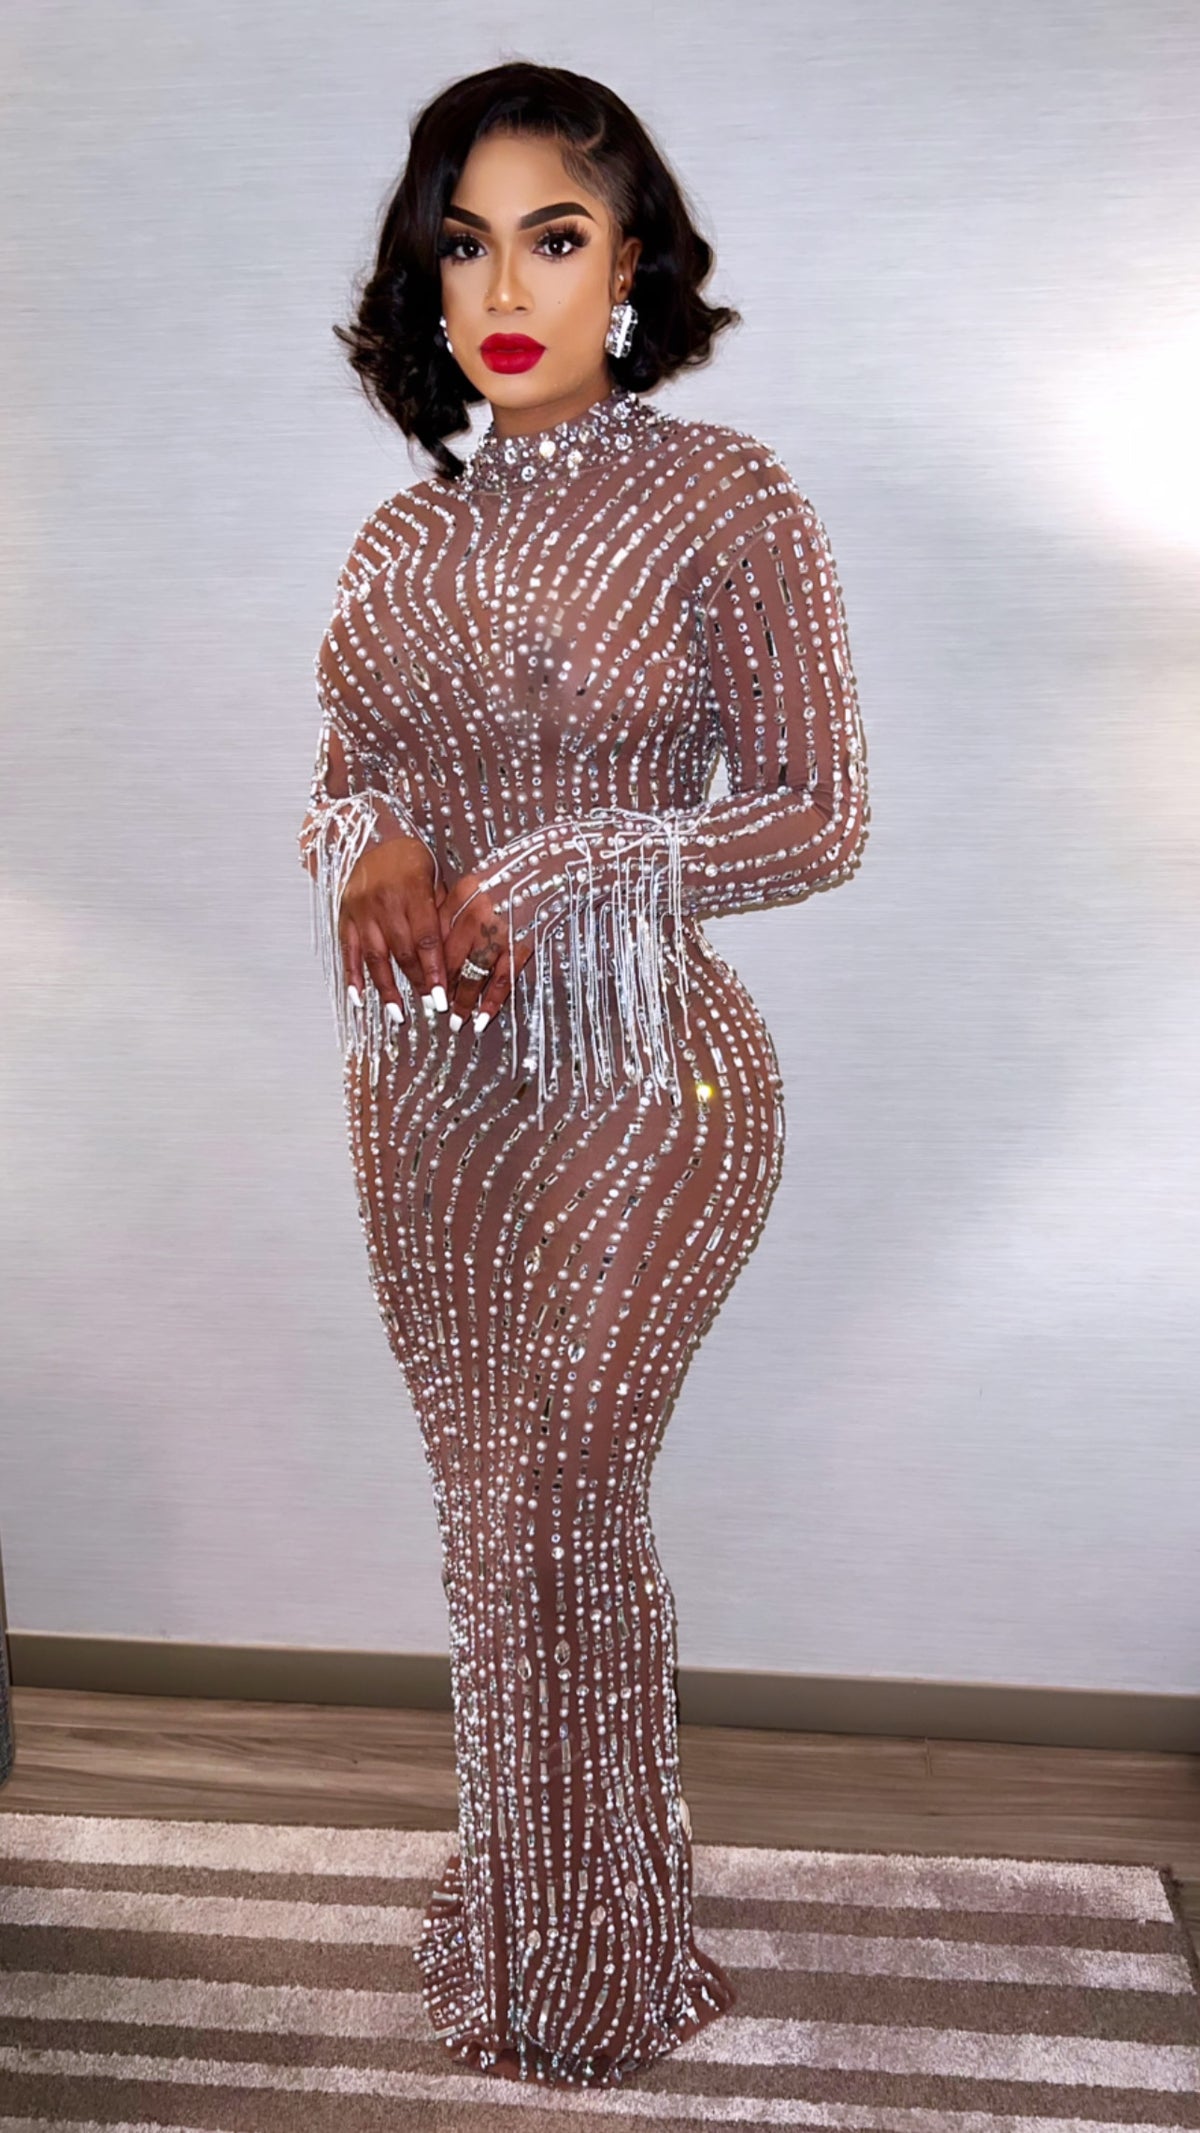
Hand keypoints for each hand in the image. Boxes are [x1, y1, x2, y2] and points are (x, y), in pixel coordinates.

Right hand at [339, 834, 449, 1015]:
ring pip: (375, 957)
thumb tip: (455, 955)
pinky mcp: (344, 917)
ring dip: (387, 989)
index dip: (434, 970)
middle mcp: (385, 902)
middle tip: (431, 1007)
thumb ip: (442, 913)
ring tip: (399, 1014)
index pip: (426, 938)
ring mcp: (361, 911)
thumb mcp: (435, 877)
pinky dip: (352, 977)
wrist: (370, 838)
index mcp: (412, 890)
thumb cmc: (410, 860)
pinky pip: (348, 952)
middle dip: (418, 982)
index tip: (444, 996)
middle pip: (403, 951)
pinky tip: (359, 999)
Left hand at [439, 871, 534, 1030]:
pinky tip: (483, 1017)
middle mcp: (476, 914)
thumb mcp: (479, 881)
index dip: (427, 965)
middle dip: (441, 988)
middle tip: (436, 1007)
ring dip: (463, 1001)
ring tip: (457, 1020)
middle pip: (450, 960)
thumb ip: (458, 907)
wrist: (557, 863)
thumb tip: (440, 942)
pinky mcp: (522, 944)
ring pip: (473, 975)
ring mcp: (499, 932)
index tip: (423, 983)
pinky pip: (503, 979)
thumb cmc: (517, 871)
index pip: (435, 937)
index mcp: (462, 895)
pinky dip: (492, 1001)